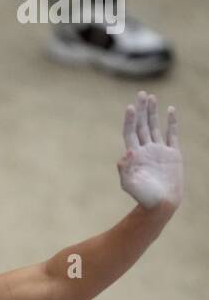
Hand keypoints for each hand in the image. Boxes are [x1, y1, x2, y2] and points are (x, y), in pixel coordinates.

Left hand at [117, 90, 181, 210]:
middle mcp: (146, 150)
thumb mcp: (130, 184)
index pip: (131, 133)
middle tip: (141, 94)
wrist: (161, 205)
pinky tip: (170, 110)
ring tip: (151, 97)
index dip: (131, 120)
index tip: (131, 107)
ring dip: (153, 112)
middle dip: (142, 110)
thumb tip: (127, 152)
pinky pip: (172, 135)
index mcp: (135, 155)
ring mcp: (159, 151)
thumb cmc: (144, 197)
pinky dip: (171, 123)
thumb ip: (125, 169)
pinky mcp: (173, 154)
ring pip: (155, 127)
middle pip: (142, 126)